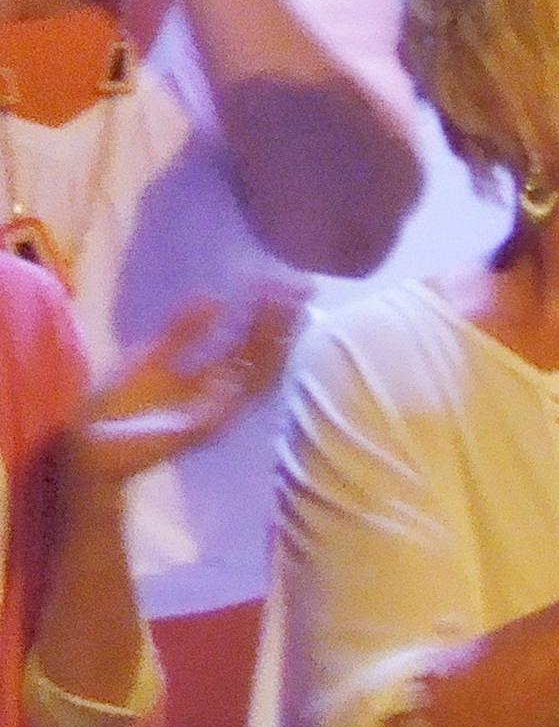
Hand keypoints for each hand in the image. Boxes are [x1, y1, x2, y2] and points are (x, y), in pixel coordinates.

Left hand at [49, 287, 297, 498]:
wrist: (94, 442)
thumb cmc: (122, 405)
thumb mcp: (156, 356)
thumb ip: (185, 330)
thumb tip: (216, 296)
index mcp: (212, 378)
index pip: (250, 344)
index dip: (266, 315)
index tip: (279, 284)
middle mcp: (222, 395)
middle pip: (261, 357)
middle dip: (279, 325)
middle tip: (296, 290)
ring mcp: (216, 412)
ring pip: (256, 376)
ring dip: (273, 345)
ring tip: (285, 312)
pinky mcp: (202, 428)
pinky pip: (231, 401)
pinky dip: (243, 379)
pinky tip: (248, 354)